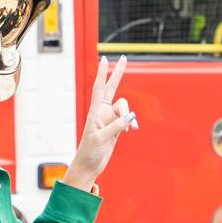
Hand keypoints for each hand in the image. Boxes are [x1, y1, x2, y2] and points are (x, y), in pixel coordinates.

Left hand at [61, 56, 135, 191]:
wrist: (90, 164)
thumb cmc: (90, 151)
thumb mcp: (101, 138)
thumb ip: (116, 126)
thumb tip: (130, 117)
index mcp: (95, 111)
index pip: (99, 88)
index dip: (102, 73)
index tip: (105, 59)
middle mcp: (103, 112)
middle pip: (112, 88)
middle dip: (118, 73)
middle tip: (123, 57)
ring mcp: (110, 118)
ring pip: (125, 108)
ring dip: (129, 116)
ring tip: (130, 129)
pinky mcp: (116, 127)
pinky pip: (128, 119)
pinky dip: (132, 123)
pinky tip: (131, 130)